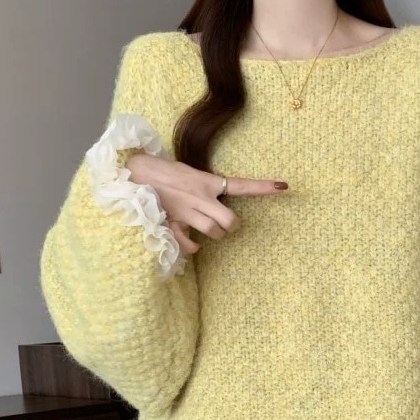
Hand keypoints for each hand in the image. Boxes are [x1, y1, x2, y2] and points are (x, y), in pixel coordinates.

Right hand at [126, 153, 288, 256]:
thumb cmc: (163, 172)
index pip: (241, 185)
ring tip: (207, 231)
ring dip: (214, 236)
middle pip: (230, 221)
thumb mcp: (190, 175)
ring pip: (213, 233)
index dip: (263, 187)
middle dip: (231, 227)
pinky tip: (190, 242)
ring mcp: (187, 211)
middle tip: (226, 227)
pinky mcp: (172, 222)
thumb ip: (205, 190)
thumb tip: (215, 209)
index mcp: (207, 182)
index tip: (284, 186)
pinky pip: (190, 244)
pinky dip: (192, 247)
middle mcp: (200, 197)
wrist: (135, 172)